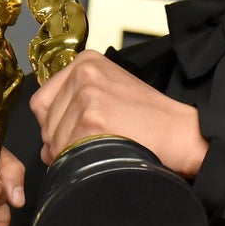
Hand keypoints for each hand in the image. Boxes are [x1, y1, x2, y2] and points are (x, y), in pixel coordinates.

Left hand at [30, 51, 208, 178]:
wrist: (182, 134)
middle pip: (44, 121)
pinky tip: (104, 156)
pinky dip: (79, 162)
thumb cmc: (150, 120)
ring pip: (53, 139)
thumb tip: (46, 146)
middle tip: (91, 146)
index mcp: (86, 62)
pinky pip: (66, 152)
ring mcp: (87, 96)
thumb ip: (73, 110)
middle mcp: (84, 74)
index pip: (42, 100)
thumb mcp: (110, 96)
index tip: (75, 133)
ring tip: (102, 149)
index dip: (54, 124)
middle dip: (60, 142)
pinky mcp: (92, 120)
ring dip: (70, 154)